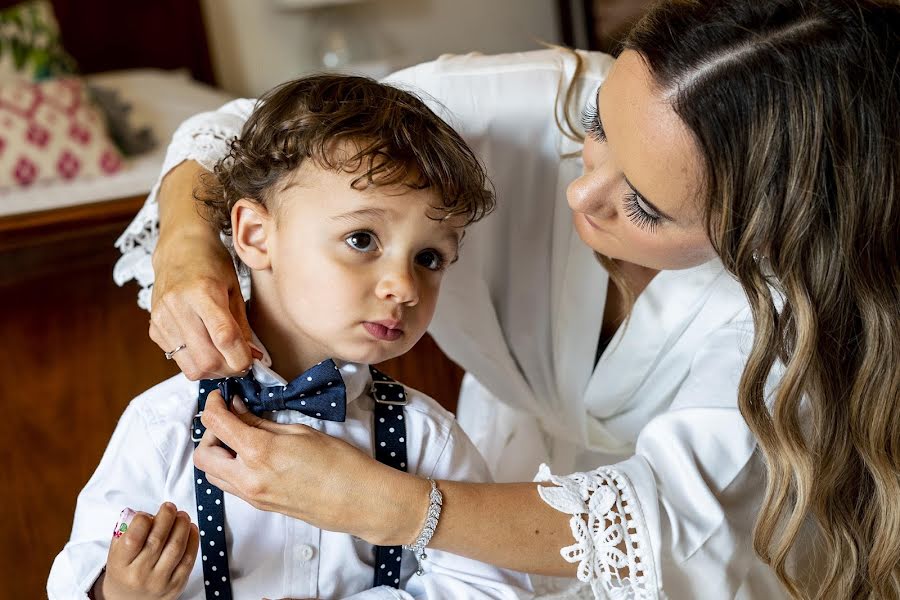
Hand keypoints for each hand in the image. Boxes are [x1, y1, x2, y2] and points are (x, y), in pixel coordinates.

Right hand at [94, 503, 198, 599]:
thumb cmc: (124, 570)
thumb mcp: (116, 552)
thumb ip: (128, 531)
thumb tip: (150, 513)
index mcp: (120, 565)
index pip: (133, 538)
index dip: (143, 520)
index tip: (147, 514)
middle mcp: (140, 575)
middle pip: (158, 540)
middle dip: (167, 517)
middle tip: (169, 507)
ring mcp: (159, 581)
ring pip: (176, 547)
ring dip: (182, 525)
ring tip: (182, 515)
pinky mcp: (176, 585)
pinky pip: (188, 559)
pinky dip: (193, 540)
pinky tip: (191, 528)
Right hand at [148, 160, 258, 379]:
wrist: (178, 249)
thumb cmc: (211, 264)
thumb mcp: (234, 289)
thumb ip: (242, 326)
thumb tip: (253, 356)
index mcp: (203, 292)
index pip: (225, 337)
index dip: (242, 358)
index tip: (252, 361)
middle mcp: (178, 306)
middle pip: (207, 359)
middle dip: (229, 369)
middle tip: (240, 362)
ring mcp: (163, 319)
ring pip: (191, 367)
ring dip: (213, 370)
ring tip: (224, 357)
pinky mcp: (154, 328)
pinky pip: (178, 359)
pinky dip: (196, 360)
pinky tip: (204, 346)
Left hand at [193, 392, 426, 544]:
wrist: (358, 500)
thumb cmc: (340, 464)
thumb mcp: (300, 432)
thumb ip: (263, 423)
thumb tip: (239, 411)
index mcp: (259, 452)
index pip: (216, 424)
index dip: (212, 404)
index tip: (219, 397)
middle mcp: (249, 478)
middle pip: (203, 455)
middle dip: (209, 433)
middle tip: (230, 419)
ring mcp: (252, 496)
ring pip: (212, 475)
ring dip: (217, 453)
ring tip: (240, 438)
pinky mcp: (260, 506)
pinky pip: (230, 486)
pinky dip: (230, 468)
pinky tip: (251, 456)